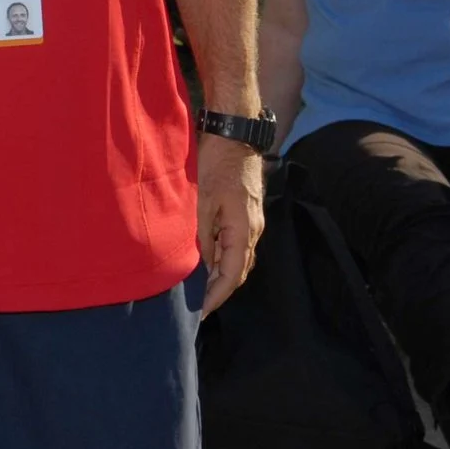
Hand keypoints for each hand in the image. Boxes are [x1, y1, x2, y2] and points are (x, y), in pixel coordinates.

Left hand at [195, 135, 265, 315]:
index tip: (202, 312)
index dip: (217, 296)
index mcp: (243, 230)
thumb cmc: (217, 164)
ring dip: (220, 275)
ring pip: (237, 258)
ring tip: (198, 290)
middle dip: (219, 291)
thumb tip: (200, 264)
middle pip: (238, 271)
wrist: (234, 136)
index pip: (233, 275)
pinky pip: (235, 244)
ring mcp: (251, 222)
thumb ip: (201, 235)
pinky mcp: (245, 214)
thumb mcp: (202, 201)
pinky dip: (222, 257)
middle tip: (197, 307)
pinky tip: (205, 261)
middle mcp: (252, 230)